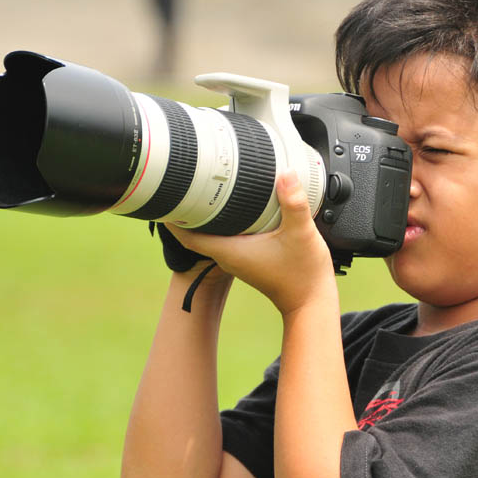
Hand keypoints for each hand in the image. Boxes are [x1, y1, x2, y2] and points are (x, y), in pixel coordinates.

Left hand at [167, 169, 334, 315]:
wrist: (312, 303)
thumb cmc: (303, 275)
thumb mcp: (301, 234)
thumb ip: (293, 204)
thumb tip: (285, 174)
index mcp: (230, 251)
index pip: (188, 236)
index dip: (173, 218)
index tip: (165, 197)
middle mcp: (229, 256)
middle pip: (195, 232)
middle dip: (186, 210)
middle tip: (183, 183)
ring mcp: (239, 258)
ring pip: (211, 234)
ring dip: (205, 215)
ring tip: (204, 189)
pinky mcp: (250, 257)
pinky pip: (227, 237)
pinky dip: (224, 221)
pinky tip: (235, 207)